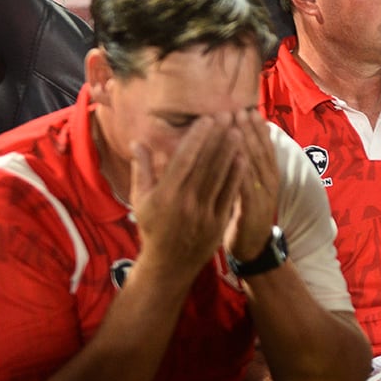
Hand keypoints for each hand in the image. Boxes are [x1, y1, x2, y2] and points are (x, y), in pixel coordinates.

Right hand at [131, 115, 243, 271]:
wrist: (169, 265)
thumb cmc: (153, 228)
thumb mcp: (141, 200)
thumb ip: (142, 169)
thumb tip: (137, 141)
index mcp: (165, 194)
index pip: (184, 160)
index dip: (197, 138)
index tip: (207, 119)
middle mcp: (185, 202)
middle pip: (205, 164)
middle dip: (217, 138)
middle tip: (228, 116)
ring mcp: (204, 213)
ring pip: (219, 177)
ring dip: (230, 152)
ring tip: (238, 131)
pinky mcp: (218, 222)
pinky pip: (229, 194)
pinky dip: (237, 176)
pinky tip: (244, 158)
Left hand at [224, 109, 280, 261]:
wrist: (252, 248)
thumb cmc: (245, 216)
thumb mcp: (248, 189)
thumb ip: (245, 169)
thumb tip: (236, 146)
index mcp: (268, 177)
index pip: (265, 148)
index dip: (257, 129)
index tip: (248, 111)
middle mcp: (269, 184)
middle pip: (260, 152)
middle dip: (249, 130)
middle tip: (239, 111)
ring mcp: (263, 197)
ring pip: (255, 165)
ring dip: (246, 144)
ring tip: (236, 125)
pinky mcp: (253, 210)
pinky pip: (247, 187)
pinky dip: (242, 170)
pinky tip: (235, 156)